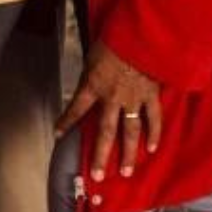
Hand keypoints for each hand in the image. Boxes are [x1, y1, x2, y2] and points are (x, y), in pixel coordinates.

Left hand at [55, 41, 162, 182]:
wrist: (140, 35)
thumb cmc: (113, 40)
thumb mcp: (92, 56)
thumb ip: (90, 73)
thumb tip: (86, 84)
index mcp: (93, 85)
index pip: (76, 108)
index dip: (66, 122)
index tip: (57, 135)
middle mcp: (112, 98)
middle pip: (104, 132)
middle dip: (100, 155)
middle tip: (97, 176)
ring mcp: (133, 100)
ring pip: (129, 132)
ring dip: (127, 154)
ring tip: (125, 172)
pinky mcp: (151, 96)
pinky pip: (153, 119)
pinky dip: (153, 134)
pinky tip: (151, 149)